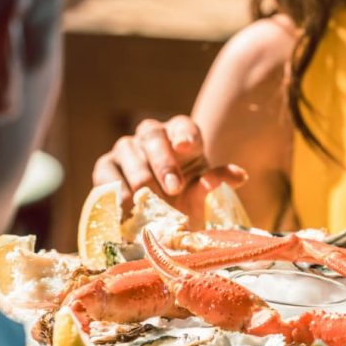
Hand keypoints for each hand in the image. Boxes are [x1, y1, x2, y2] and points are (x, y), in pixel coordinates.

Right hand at [92, 116, 247, 223]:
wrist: (154, 218)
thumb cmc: (184, 199)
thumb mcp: (202, 192)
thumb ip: (216, 181)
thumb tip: (239, 176)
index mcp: (180, 136)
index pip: (183, 126)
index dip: (184, 134)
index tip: (186, 147)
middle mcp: (152, 136)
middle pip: (153, 136)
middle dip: (163, 162)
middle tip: (174, 188)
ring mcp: (127, 149)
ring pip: (128, 152)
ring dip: (140, 177)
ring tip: (148, 201)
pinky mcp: (106, 167)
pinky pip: (107, 172)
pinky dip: (116, 188)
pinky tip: (126, 205)